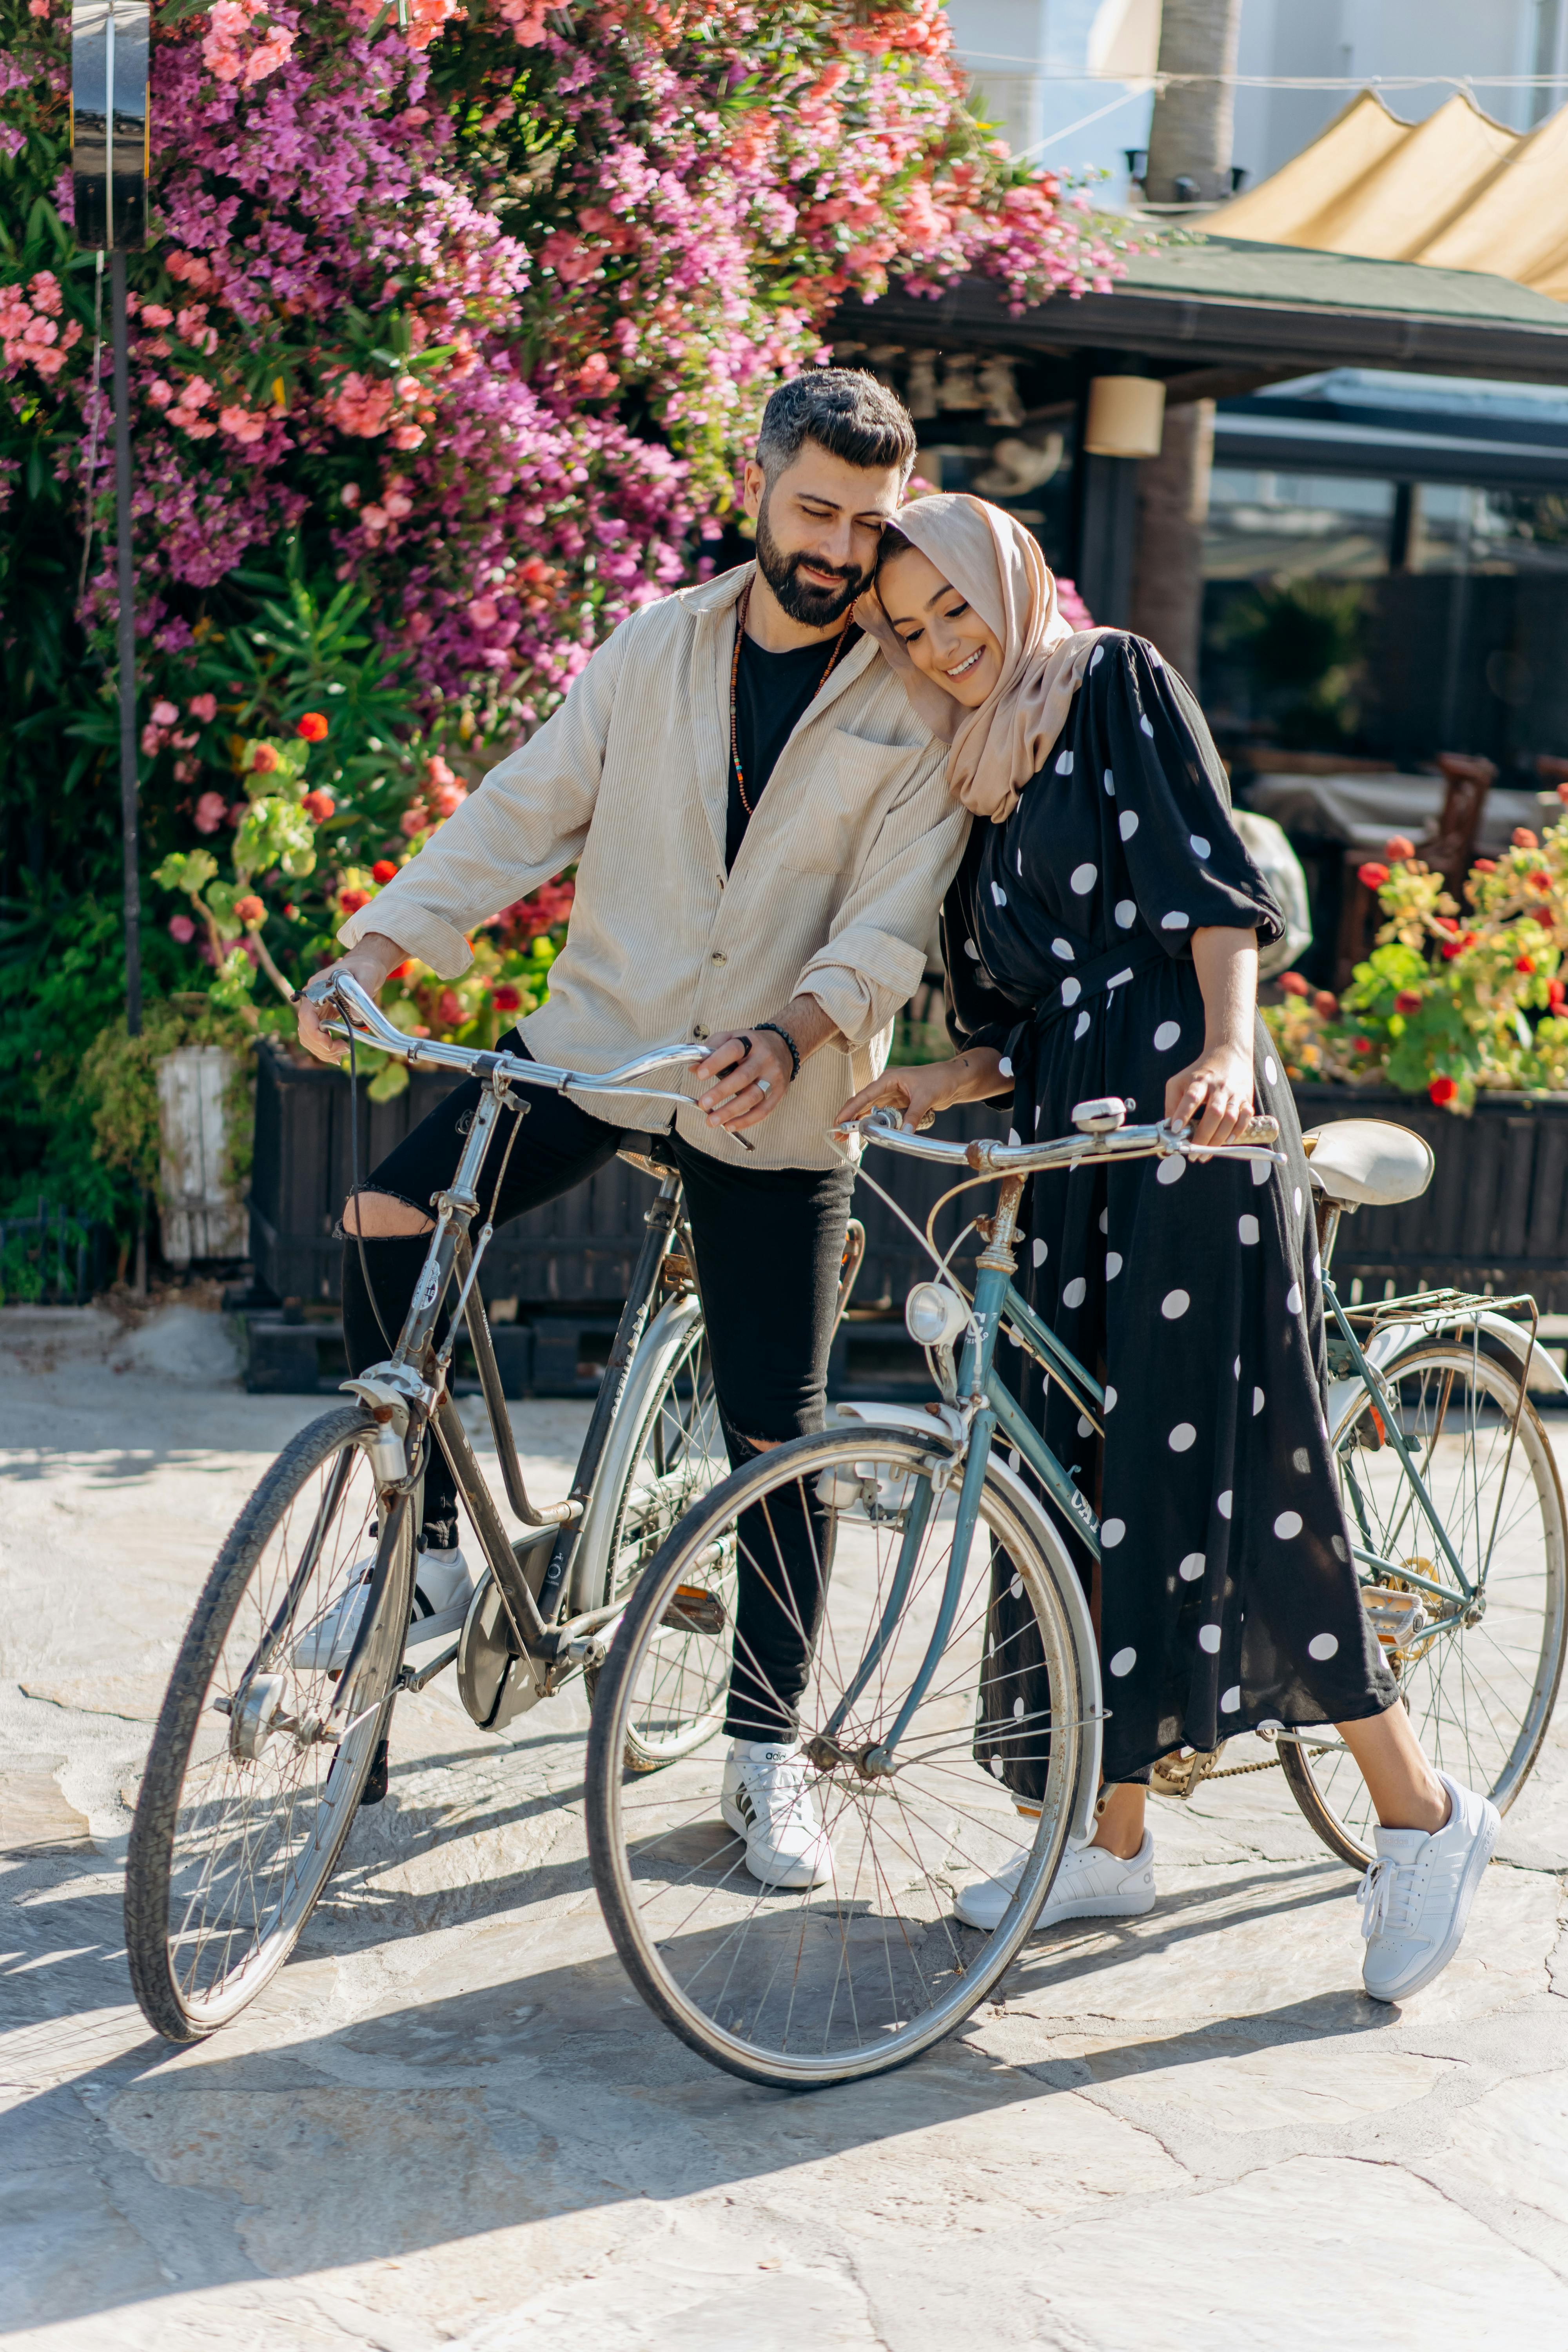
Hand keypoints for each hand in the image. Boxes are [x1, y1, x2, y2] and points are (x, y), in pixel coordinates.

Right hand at [295, 938, 401, 1064]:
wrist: (364, 965)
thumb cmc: (364, 966)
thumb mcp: (367, 973)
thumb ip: (362, 991)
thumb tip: (355, 1017)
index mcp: (316, 987)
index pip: (306, 1014)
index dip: (314, 1032)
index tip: (329, 1044)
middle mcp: (311, 1000)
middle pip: (304, 1030)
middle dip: (320, 1046)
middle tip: (342, 1052)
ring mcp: (316, 1009)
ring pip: (308, 1037)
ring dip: (321, 1051)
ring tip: (341, 1055)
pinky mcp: (323, 1017)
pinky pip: (317, 1037)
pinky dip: (324, 1048)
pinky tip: (338, 1054)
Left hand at [694, 1027, 792, 1133]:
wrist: (784, 1047)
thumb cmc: (751, 1045)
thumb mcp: (732, 1037)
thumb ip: (712, 1050)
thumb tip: (693, 1068)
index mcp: (750, 1042)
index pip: (733, 1050)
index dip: (716, 1062)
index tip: (700, 1075)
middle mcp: (764, 1059)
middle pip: (743, 1076)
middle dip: (721, 1092)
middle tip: (703, 1103)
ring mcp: (773, 1077)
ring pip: (753, 1096)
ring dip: (731, 1111)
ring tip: (712, 1121)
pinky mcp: (779, 1093)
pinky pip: (763, 1110)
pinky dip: (746, 1121)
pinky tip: (729, 1126)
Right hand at [834, 1058, 972, 1135]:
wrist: (954, 1079)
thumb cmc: (940, 1080)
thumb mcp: (926, 1097)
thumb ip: (914, 1115)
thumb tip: (905, 1132)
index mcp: (889, 1079)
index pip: (865, 1095)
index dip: (851, 1108)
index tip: (840, 1120)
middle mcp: (886, 1086)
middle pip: (863, 1103)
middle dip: (850, 1118)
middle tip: (838, 1133)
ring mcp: (891, 1095)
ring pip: (870, 1110)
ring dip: (860, 1122)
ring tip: (846, 1136)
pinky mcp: (897, 1104)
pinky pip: (882, 1115)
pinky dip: (874, 1123)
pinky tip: (865, 1132)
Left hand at [1165, 1041, 1254, 1151]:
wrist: (1229, 1055)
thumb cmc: (1199, 1074)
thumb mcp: (1179, 1082)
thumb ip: (1172, 1104)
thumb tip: (1168, 1130)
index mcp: (1199, 1081)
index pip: (1191, 1097)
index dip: (1183, 1113)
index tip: (1175, 1129)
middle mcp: (1219, 1086)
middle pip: (1214, 1112)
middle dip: (1202, 1136)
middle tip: (1192, 1153)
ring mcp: (1234, 1093)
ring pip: (1230, 1118)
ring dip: (1218, 1139)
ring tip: (1205, 1154)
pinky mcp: (1246, 1099)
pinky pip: (1246, 1117)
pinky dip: (1238, 1131)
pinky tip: (1227, 1142)